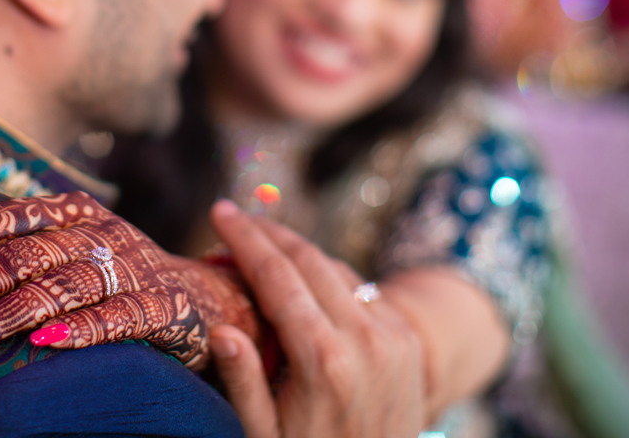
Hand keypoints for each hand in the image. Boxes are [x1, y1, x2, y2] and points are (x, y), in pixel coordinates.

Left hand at [0, 189, 257, 370]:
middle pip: (18, 258)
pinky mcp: (162, 307)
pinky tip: (41, 346)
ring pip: (57, 287)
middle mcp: (98, 232)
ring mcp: (131, 268)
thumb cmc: (117, 268)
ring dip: (1, 316)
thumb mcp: (68, 235)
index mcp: (70, 211)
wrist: (204, 298)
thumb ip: (13, 217)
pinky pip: (117, 318)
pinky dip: (80, 330)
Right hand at [208, 200, 426, 437]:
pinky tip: (304, 280)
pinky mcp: (408, 341)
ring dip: (298, 252)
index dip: (245, 239)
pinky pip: (363, 292)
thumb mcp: (265, 434)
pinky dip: (329, 278)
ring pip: (338, 270)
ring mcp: (393, 337)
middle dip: (269, 232)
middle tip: (235, 216)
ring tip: (263, 245)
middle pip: (309, 260)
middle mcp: (365, 339)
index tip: (220, 212)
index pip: (277, 277)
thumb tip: (220, 329)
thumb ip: (244, 381)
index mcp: (324, 360)